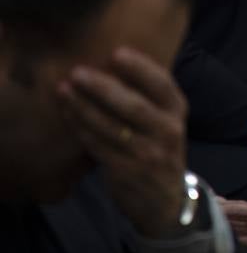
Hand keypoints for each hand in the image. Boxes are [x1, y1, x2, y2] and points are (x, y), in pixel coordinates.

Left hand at [56, 47, 187, 237]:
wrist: (165, 199)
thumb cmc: (159, 149)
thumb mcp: (166, 122)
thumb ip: (148, 98)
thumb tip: (111, 64)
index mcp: (178, 112)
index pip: (163, 85)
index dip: (141, 68)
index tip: (117, 52)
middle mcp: (168, 131)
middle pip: (134, 105)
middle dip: (103, 87)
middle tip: (78, 72)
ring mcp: (148, 154)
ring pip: (111, 127)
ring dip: (84, 107)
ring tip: (64, 89)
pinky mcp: (127, 172)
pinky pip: (98, 146)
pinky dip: (81, 129)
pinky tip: (68, 114)